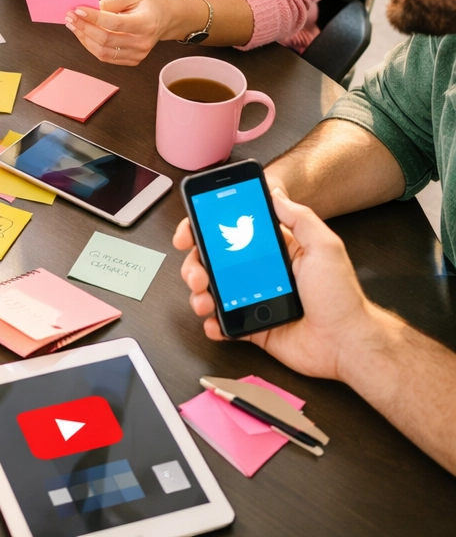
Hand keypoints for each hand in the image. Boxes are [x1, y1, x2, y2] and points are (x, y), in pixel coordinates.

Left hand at [65, 0, 178, 65]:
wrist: (167, 18)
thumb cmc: (151, 3)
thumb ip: (110, 2)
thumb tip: (89, 9)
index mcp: (146, 23)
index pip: (114, 23)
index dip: (93, 17)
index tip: (78, 9)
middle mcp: (143, 42)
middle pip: (106, 39)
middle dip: (84, 27)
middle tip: (70, 16)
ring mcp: (138, 54)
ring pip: (102, 51)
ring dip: (84, 38)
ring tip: (73, 25)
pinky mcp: (132, 60)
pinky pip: (106, 57)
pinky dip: (91, 46)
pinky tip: (84, 34)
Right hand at [173, 187, 374, 380]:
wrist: (348, 344)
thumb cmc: (341, 297)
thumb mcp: (324, 246)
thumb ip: (299, 217)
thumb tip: (274, 194)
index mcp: (273, 250)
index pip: (232, 232)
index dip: (205, 229)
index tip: (189, 232)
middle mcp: (258, 272)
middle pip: (212, 261)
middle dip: (194, 264)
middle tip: (196, 271)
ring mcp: (252, 299)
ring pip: (212, 290)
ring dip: (198, 292)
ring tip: (203, 298)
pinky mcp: (252, 326)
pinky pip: (224, 323)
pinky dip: (212, 323)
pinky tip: (214, 321)